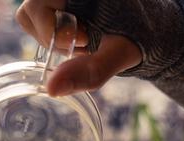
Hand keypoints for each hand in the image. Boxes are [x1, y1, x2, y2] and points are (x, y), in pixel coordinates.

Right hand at [16, 0, 141, 95]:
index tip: (84, 40)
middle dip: (54, 35)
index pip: (37, 5)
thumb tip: (51, 89)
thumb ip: (86, 72)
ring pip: (33, 19)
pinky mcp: (62, 8)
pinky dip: (58, 38)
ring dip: (56, 38)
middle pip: (31, 12)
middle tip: (84, 43)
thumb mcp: (117, 57)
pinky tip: (80, 40)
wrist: (152, 31)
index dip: (54, 29)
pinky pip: (43, 24)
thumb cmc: (140, 39)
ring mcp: (62, 0)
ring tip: (84, 41)